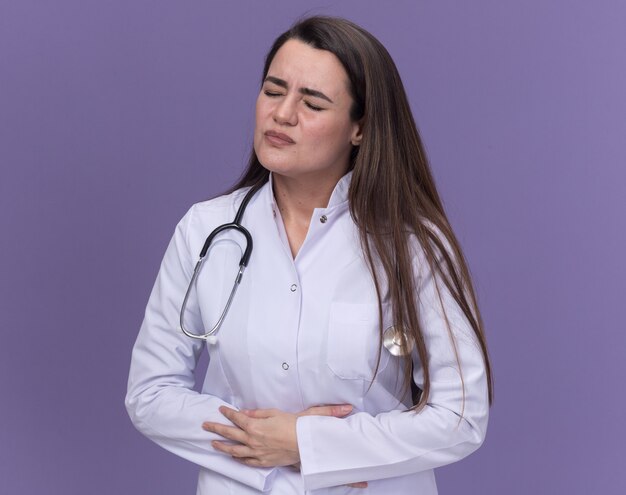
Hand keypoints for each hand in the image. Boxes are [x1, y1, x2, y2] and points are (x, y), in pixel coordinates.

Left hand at [202, 404, 354, 468]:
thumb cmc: (291, 425)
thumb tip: (244, 412)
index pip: (236, 418)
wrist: (303, 442)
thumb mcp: (274, 413)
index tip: (221, 409)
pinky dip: (237, 458)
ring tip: (213, 443)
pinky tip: (232, 456)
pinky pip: (245, 461)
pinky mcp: (261, 461)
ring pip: (233, 450)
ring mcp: (255, 452)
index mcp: (254, 425)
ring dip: (221, 446)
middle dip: (216, 428)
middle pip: (229, 433)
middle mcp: (252, 440)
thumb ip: (257, 413)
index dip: (227, 413)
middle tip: (206, 425)